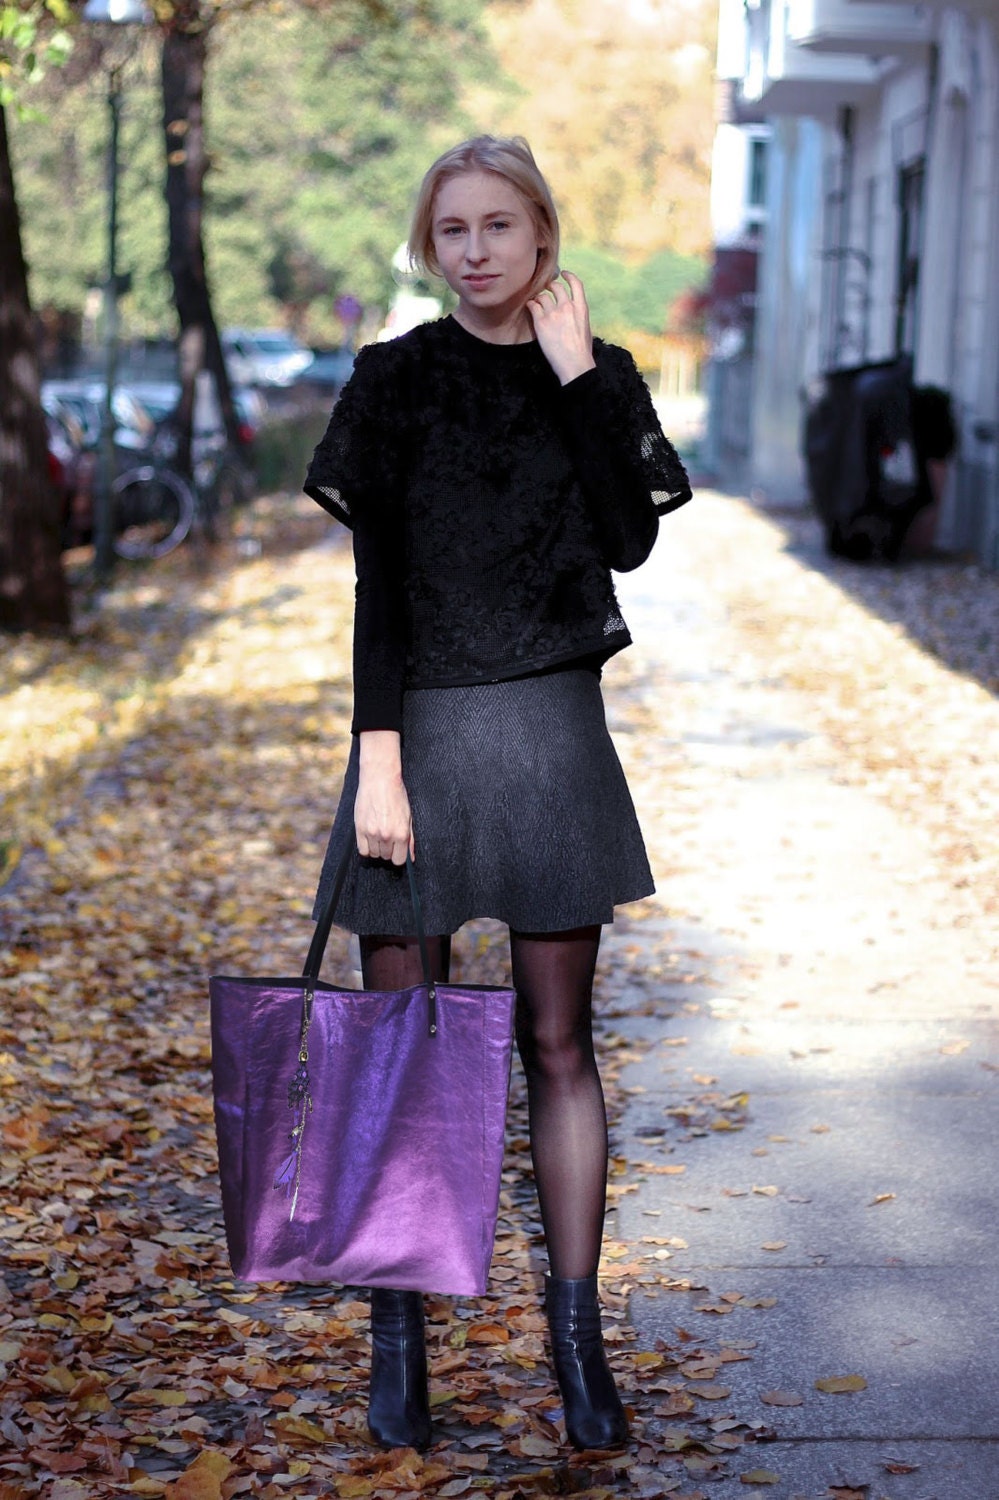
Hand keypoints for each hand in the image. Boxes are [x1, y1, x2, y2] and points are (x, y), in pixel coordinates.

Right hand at [355, 730, 413, 864]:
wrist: (379, 779)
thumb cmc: (397, 796)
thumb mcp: (409, 817)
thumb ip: (410, 839)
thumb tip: (411, 858)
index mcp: (401, 834)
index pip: (399, 860)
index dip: (398, 855)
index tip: (396, 849)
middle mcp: (386, 836)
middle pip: (386, 857)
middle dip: (388, 850)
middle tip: (387, 836)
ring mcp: (372, 833)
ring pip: (374, 854)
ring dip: (377, 848)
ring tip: (378, 833)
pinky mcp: (359, 828)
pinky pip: (362, 850)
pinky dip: (366, 846)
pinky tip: (370, 837)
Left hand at [526, 271, 595, 385]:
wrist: (574, 364)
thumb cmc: (582, 351)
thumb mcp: (586, 328)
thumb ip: (578, 315)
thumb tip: (572, 312)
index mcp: (581, 308)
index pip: (576, 284)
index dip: (569, 276)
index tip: (563, 274)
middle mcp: (567, 306)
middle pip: (556, 287)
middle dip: (550, 286)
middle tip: (546, 290)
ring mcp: (553, 314)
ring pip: (542, 296)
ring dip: (538, 298)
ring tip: (536, 302)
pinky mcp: (541, 322)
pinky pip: (533, 306)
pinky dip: (531, 305)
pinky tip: (530, 307)